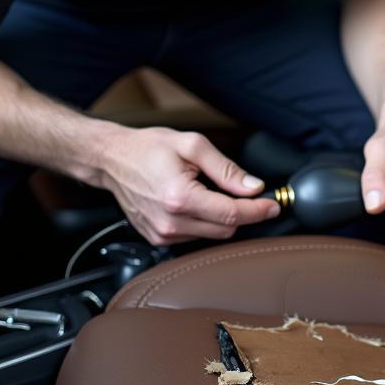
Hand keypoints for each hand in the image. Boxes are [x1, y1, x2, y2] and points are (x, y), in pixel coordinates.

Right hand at [96, 126, 280, 245]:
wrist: (111, 160)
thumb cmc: (148, 148)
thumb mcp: (192, 145)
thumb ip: (226, 169)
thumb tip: (253, 187)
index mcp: (180, 197)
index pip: (231, 214)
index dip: (258, 210)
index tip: (273, 205)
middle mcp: (170, 222)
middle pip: (226, 228)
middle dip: (241, 211)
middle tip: (243, 191)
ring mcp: (162, 234)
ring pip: (213, 234)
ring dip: (221, 217)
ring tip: (207, 191)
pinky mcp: (158, 238)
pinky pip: (196, 236)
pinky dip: (204, 222)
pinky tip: (194, 202)